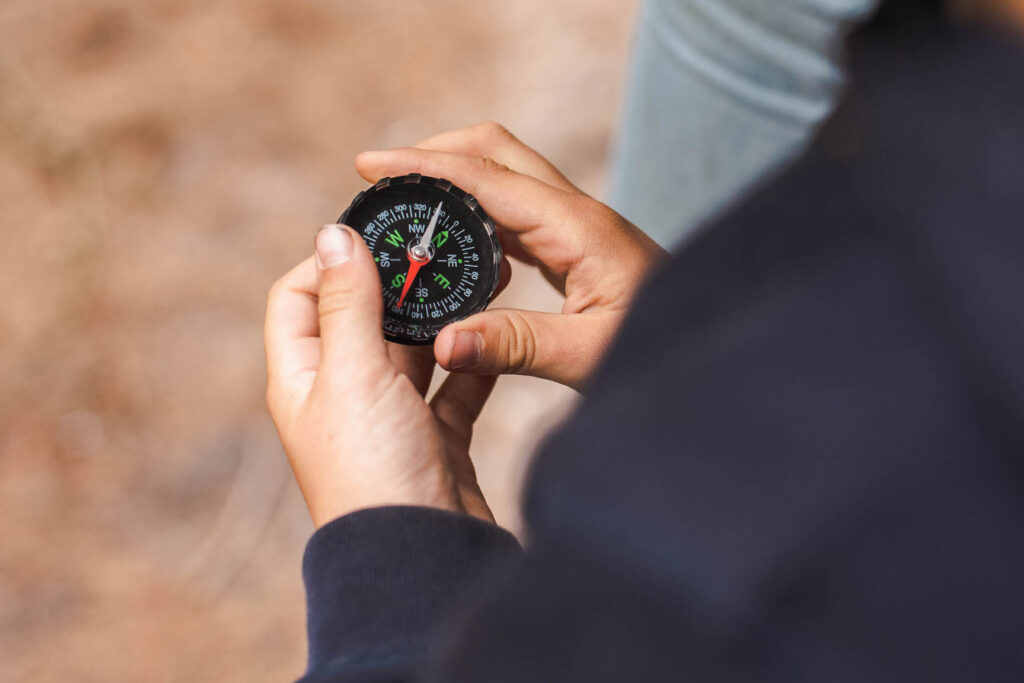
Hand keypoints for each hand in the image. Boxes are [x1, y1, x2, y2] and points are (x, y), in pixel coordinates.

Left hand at [265, 225, 496, 526]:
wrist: (421, 557)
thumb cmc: (373, 472)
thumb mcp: (353, 375)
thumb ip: (348, 303)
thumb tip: (332, 233)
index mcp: (303, 376)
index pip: (300, 296)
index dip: (331, 260)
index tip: (379, 235)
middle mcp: (341, 393)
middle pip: (362, 317)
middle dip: (399, 282)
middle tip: (439, 249)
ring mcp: (389, 417)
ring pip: (412, 349)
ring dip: (439, 317)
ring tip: (478, 278)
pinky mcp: (434, 437)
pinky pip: (452, 385)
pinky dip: (470, 360)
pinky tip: (493, 335)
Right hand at [356, 122, 667, 390]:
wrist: (712, 343)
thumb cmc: (665, 347)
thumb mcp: (590, 356)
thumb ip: (517, 346)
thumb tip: (444, 344)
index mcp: (577, 228)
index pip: (486, 177)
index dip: (424, 166)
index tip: (371, 165)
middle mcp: (576, 215)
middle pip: (495, 152)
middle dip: (434, 152)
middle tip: (381, 175)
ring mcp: (578, 227)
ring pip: (505, 177)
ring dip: (453, 179)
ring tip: (406, 206)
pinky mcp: (577, 247)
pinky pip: (516, 213)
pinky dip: (476, 213)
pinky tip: (456, 244)